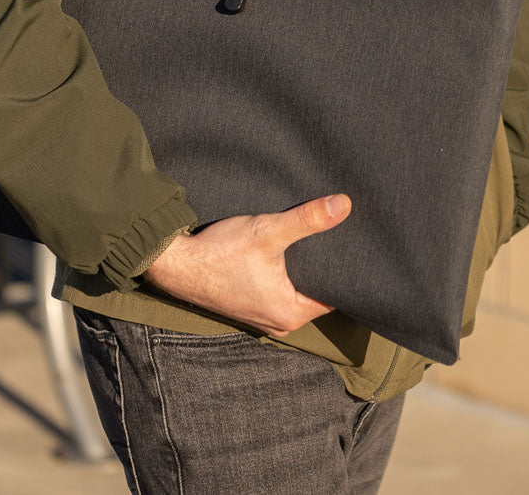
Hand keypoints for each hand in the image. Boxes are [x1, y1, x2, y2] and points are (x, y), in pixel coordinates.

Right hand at [141, 193, 351, 338]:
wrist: (175, 263)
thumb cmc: (220, 252)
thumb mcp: (268, 232)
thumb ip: (307, 220)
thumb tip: (344, 206)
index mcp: (290, 315)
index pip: (334, 296)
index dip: (343, 272)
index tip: (353, 250)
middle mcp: (279, 323)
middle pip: (315, 295)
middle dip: (323, 271)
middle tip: (336, 242)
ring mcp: (261, 317)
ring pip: (295, 293)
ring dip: (300, 273)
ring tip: (312, 246)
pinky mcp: (246, 306)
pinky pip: (277, 293)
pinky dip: (282, 277)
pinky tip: (282, 256)